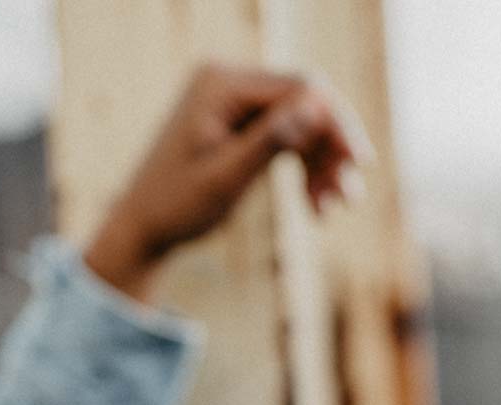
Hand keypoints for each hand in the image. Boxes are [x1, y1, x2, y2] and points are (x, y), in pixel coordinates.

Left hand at [83, 64, 374, 302]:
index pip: (300, 88)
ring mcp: (230, 99)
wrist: (141, 229)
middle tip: (349, 197)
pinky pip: (283, 133)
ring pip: (299, 121)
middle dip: (330, 149)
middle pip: (304, 102)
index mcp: (219, 83)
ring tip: (332, 208)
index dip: (335, 124)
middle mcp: (225, 80)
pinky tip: (316, 203)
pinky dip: (302, 165)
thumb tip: (316, 107)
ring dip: (320, 162)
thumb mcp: (225, 179)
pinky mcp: (235, 121)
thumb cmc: (175, 206)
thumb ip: (270, 141)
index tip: (358, 165)